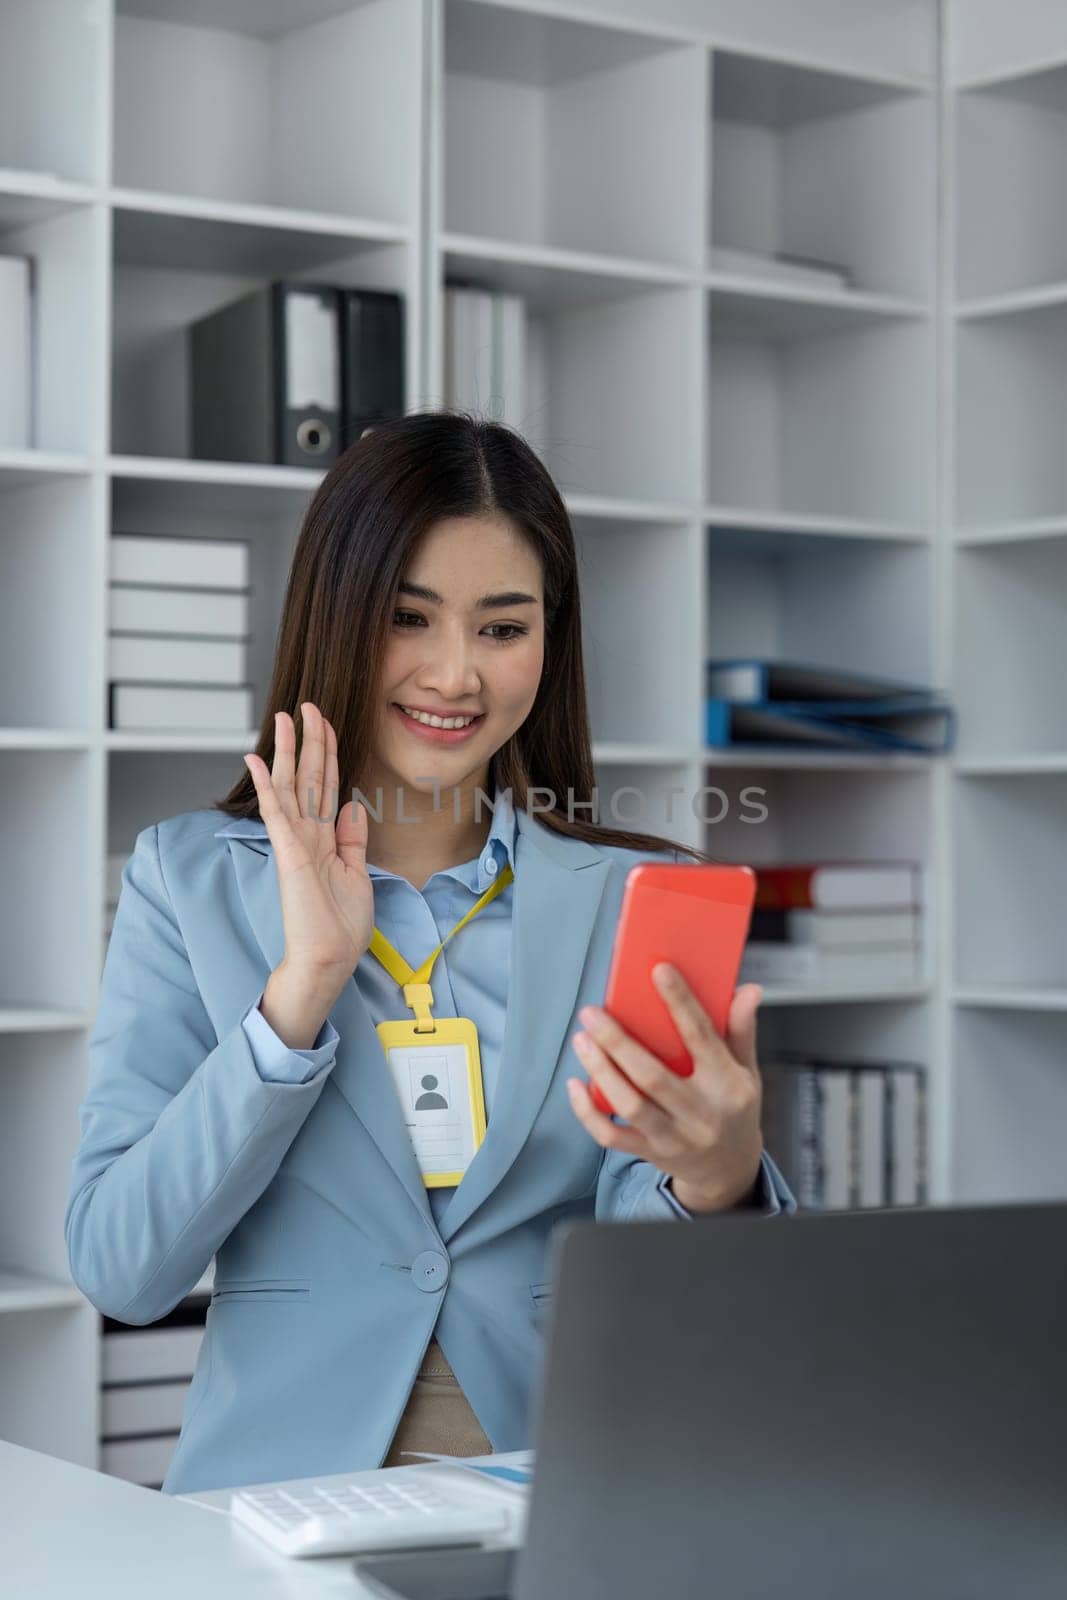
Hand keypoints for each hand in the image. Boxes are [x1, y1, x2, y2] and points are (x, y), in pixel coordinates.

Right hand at [242, 702, 373, 982]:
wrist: (328, 959)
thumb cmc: (340, 926)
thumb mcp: (357, 874)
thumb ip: (351, 840)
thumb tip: (352, 806)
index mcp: (325, 839)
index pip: (327, 786)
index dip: (328, 753)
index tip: (325, 724)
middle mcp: (308, 835)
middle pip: (309, 777)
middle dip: (308, 740)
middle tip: (305, 705)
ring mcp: (296, 843)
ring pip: (292, 786)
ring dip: (287, 750)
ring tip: (282, 717)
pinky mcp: (289, 854)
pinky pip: (277, 812)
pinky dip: (267, 786)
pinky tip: (257, 760)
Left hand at [566, 964, 764, 1212]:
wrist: (729, 1169)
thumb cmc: (734, 1109)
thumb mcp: (748, 1071)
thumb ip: (741, 1031)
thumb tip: (749, 990)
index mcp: (726, 1084)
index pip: (702, 1037)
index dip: (680, 1002)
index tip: (658, 971)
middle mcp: (700, 1112)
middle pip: (652, 1075)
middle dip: (617, 1041)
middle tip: (592, 1012)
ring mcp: (673, 1137)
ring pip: (629, 1104)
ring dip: (600, 1070)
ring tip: (581, 1040)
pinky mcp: (650, 1153)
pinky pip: (611, 1136)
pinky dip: (587, 1112)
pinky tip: (575, 1084)